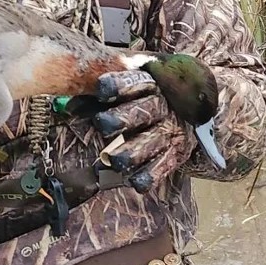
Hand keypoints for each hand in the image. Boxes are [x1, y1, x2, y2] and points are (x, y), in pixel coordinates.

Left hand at [88, 70, 197, 193]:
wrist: (196, 106)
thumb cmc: (148, 95)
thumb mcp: (132, 87)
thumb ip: (103, 94)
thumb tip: (69, 104)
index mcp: (151, 83)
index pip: (136, 81)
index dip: (119, 85)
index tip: (101, 88)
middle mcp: (163, 106)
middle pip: (145, 110)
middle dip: (123, 118)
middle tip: (102, 123)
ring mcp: (170, 130)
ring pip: (153, 141)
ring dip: (133, 152)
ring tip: (115, 160)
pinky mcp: (176, 153)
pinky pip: (164, 166)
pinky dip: (151, 176)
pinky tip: (136, 183)